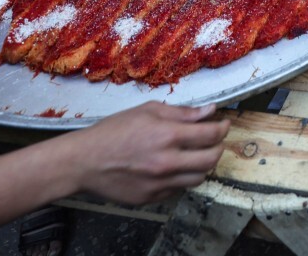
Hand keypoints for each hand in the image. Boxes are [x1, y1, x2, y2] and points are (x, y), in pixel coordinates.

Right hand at [64, 102, 229, 204]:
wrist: (84, 161)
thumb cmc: (113, 131)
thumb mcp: (148, 111)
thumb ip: (182, 112)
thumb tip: (210, 110)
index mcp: (167, 135)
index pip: (211, 134)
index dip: (223, 128)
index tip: (224, 124)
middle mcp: (167, 162)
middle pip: (211, 159)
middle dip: (219, 147)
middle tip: (215, 140)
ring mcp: (160, 183)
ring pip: (198, 178)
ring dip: (203, 165)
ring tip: (196, 154)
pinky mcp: (152, 198)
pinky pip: (178, 189)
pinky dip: (181, 177)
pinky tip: (173, 167)